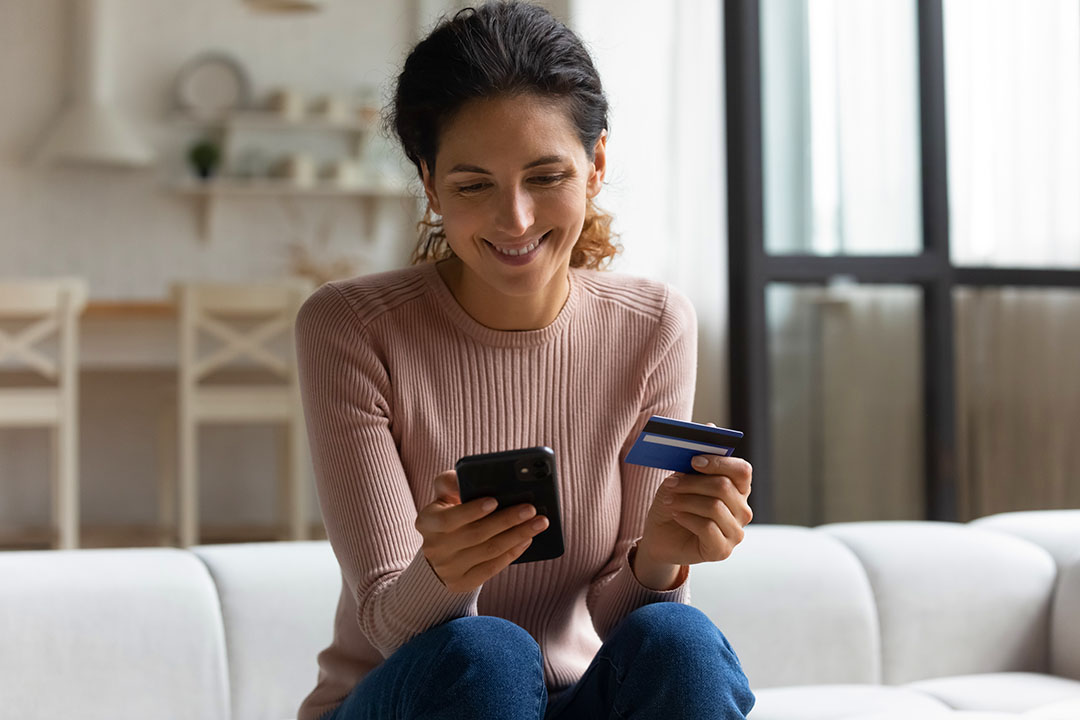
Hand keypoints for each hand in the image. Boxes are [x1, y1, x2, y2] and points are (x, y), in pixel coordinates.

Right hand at [414, 470, 548, 592]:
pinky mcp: (461, 583)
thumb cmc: (449, 513)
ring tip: (539, 523)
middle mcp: (434, 547)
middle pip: (475, 534)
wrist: (439, 553)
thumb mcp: (443, 495)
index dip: (472, 511)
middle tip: (531, 509)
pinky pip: (491, 568)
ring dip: (517, 536)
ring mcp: (447, 569)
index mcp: (427, 521)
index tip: (495, 500)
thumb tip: (464, 480)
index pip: (448, 518)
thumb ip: (450, 482)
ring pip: (488, 551)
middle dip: (506, 521)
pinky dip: (512, 553)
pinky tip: (527, 539)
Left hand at [638, 424, 752, 567]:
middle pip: (724, 487)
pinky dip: (687, 518)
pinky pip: (708, 528)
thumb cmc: (674, 503)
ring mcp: (735, 532)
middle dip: (693, 483)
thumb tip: (710, 427)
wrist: (660, 536)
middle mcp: (742, 510)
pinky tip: (676, 515)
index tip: (692, 460)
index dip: (719, 462)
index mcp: (738, 489)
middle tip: (670, 483)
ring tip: (668, 500)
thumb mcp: (681, 478)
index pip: (742, 470)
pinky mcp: (723, 550)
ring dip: (686, 500)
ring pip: (714, 507)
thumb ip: (696, 458)